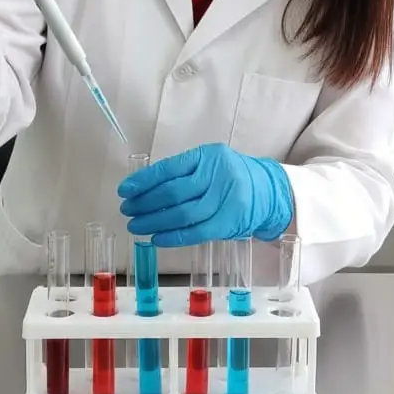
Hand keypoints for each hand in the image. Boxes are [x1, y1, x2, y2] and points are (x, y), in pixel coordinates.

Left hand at [117, 143, 293, 246]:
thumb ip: (184, 173)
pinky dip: (174, 237)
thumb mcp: (210, 164)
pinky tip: (157, 238)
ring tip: (137, 226)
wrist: (268, 191)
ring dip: (155, 222)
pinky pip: (196, 232)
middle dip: (145, 203)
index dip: (144, 181)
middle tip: (127, 210)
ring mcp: (225, 199)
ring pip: (183, 213)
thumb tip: (144, 190)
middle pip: (173, 192)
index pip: (169, 169)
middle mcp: (217, 174)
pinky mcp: (229, 222)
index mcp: (208, 155)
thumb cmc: (230, 177)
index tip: (125, 190)